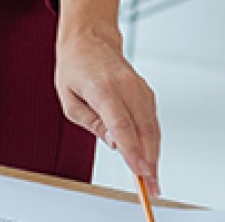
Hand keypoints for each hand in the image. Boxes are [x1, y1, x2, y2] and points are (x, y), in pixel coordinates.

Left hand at [53, 0, 160, 195]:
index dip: (132, 151)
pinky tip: (151, 155)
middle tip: (151, 186)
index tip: (139, 171)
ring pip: (152, 125)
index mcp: (102, 88)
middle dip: (149, 160)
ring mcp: (138, 86)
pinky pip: (152, 118)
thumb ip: (91, 123)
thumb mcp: (69, 99)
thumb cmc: (74, 67)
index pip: (121, 125)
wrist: (89, 38)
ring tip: (153, 178)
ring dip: (155, 153)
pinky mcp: (145, 90)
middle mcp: (125, 86)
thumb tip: (114, 143)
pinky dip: (153, 138)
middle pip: (143, 128)